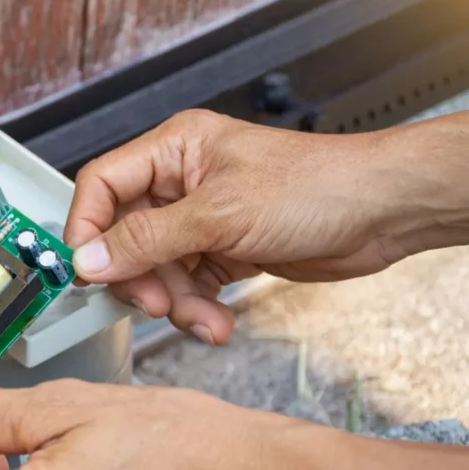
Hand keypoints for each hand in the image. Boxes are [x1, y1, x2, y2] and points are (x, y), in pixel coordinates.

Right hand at [65, 109, 468, 343]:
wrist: (383, 213)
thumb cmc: (319, 184)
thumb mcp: (219, 214)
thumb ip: (147, 239)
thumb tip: (91, 259)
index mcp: (173, 149)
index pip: (103, 185)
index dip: (87, 228)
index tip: (86, 269)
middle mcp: (182, 182)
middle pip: (126, 236)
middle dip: (140, 277)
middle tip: (155, 301)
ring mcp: (202, 219)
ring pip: (157, 269)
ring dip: (176, 302)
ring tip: (202, 318)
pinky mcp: (223, 250)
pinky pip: (188, 286)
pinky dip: (198, 308)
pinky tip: (216, 320)